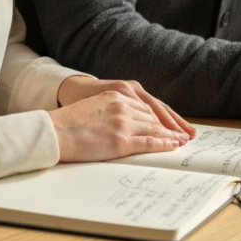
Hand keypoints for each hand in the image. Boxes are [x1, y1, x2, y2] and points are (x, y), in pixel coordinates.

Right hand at [57, 76, 195, 139]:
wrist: (55, 130)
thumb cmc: (71, 120)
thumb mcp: (97, 104)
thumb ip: (114, 107)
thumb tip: (126, 118)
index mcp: (119, 94)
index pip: (148, 105)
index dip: (163, 115)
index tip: (174, 121)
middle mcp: (125, 105)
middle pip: (155, 115)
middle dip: (171, 125)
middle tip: (186, 132)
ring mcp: (124, 122)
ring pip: (155, 128)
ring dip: (171, 135)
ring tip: (182, 140)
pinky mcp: (120, 140)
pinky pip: (148, 142)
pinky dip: (163, 144)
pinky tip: (172, 146)